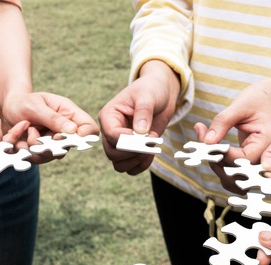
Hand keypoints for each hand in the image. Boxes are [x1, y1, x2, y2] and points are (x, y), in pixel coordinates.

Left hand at [2, 91, 98, 163]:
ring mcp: (54, 145)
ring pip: (49, 155)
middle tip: (32, 129)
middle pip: (66, 147)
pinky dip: (22, 147)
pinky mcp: (41, 154)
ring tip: (26, 128)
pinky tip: (19, 135)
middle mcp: (65, 133)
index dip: (86, 136)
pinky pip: (34, 158)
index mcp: (70, 115)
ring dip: (32, 143)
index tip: (67, 134)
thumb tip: (74, 131)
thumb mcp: (36, 106)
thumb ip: (54, 119)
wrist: (9, 109)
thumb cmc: (24, 102)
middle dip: (47, 142)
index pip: (91, 129)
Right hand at [98, 60, 179, 174]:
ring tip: (152, 147)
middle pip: (113, 153)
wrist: (161, 94)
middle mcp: (110, 131)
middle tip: (152, 141)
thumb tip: (140, 132)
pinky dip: (141, 165)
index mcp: (109, 116)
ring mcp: (119, 143)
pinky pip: (130, 168)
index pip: (112, 135)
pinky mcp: (130, 151)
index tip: (147, 136)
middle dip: (134, 152)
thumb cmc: (151, 90)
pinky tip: (152, 152)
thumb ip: (143, 112)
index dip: (129, 140)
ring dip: (137, 160)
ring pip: (119, 164)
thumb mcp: (148, 96)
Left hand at [203, 70, 270, 191]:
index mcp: (267, 145)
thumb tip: (207, 142)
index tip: (205, 137)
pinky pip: (231, 177)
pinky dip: (217, 167)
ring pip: (232, 181)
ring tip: (203, 138)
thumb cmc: (259, 99)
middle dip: (214, 159)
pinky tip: (208, 147)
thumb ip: (223, 123)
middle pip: (236, 175)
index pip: (242, 160)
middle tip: (201, 132)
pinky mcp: (247, 165)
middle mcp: (264, 160)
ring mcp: (256, 165)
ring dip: (214, 166)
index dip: (220, 153)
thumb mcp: (241, 105)